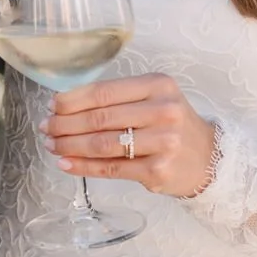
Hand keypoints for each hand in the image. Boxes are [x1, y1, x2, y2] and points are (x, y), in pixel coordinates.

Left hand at [44, 73, 217, 198]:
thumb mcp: (154, 98)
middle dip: (66, 124)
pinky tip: (66, 163)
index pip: (104, 91)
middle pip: (100, 118)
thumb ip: (118, 99)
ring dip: (70, 146)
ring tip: (52, 145)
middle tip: (47, 128)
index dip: (72, 100)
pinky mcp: (158, 171)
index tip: (52, 106)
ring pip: (103, 144)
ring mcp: (163, 143)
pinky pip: (111, 168)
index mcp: (158, 86)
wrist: (209, 157)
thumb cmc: (172, 125)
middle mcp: (163, 112)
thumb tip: (64, 106)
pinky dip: (84, 167)